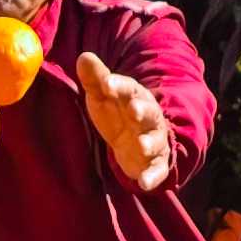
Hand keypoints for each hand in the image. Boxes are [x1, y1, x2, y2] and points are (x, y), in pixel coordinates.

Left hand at [80, 53, 172, 191]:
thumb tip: (83, 57)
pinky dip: (152, 177)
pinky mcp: (155, 164)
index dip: (119, 85)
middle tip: (134, 110)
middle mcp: (148, 118)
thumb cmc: (118, 114)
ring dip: (149, 143)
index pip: (129, 89)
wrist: (136, 142)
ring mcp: (153, 141)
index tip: (107, 83)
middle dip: (142, 111)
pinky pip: (156, 170)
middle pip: (148, 112)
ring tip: (142, 146)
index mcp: (135, 98)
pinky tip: (144, 183)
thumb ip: (95, 79)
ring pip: (154, 141)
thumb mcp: (104, 97)